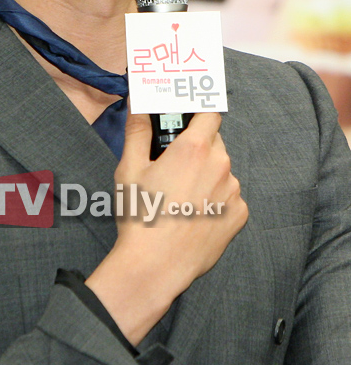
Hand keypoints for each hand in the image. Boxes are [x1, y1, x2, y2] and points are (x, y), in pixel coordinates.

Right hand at [85, 111, 247, 344]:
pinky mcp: (239, 215)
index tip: (189, 117)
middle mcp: (220, 165)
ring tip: (181, 194)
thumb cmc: (140, 215)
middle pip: (215, 141)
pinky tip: (194, 212)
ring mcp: (233, 192)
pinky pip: (230, 196)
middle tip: (174, 162)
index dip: (199, 113)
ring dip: (208, 173)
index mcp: (194, 148)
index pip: (209, 113)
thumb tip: (138, 103)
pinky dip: (216, 199)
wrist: (155, 265)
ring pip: (222, 169)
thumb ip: (137, 130)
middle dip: (198, 145)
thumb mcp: (130, 168)